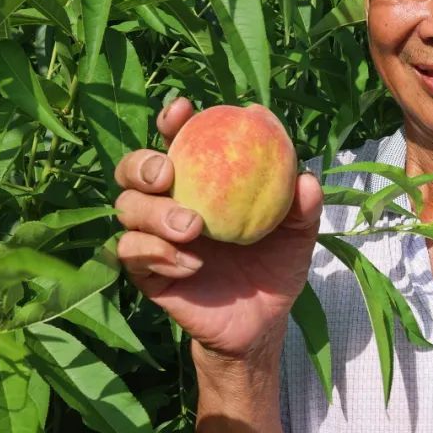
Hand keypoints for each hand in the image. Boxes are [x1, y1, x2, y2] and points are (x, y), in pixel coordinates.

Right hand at [113, 97, 322, 358]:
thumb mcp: (297, 236)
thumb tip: (306, 177)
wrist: (262, 322)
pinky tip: (191, 264)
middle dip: (142, 163)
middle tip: (168, 173)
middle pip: (132, 169)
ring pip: (125, 208)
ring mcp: (152, 236)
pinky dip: (157, 253)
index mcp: (201, 181)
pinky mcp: (145, 272)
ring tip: (192, 228)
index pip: (178, 141)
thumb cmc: (276, 266)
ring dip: (154, 213)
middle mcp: (169, 202)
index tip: (182, 110)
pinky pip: (132, 253)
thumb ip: (302, 207)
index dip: (173, 120)